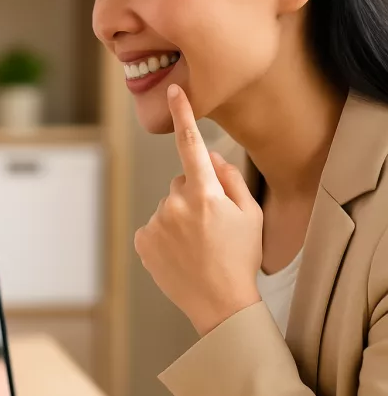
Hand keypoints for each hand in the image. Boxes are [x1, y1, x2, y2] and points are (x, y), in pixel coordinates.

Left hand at [134, 84, 262, 336]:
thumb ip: (231, 179)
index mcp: (206, 194)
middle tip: (212, 226)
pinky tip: (182, 254)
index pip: (192, 145)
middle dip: (195, 195)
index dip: (183, 115)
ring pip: (168, 205)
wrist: (220, 304)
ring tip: (199, 246)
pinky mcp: (143, 241)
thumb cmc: (241, 258)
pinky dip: (165, 235)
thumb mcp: (251, 215)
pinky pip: (155, 225)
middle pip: (182, 182)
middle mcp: (176, 204)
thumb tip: (211, 156)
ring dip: (180, 217)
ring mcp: (156, 223)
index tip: (174, 91)